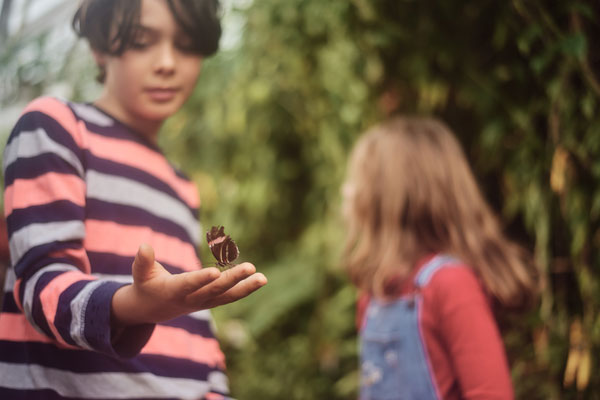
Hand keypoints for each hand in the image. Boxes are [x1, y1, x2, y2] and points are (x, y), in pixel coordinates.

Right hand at [111, 243, 266, 326]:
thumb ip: (143, 261)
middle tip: (250, 267)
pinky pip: (230, 297)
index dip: (200, 279)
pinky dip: (245, 289)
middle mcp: (191, 300)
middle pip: (214, 291)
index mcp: (172, 291)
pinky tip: (260, 279)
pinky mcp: (211, 302)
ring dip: (246, 287)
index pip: (188, 285)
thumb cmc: (146, 285)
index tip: (215, 272)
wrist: (152, 310)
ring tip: (263, 278)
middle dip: (232, 279)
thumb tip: (144, 245)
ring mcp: (203, 303)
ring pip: (227, 296)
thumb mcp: (141, 273)